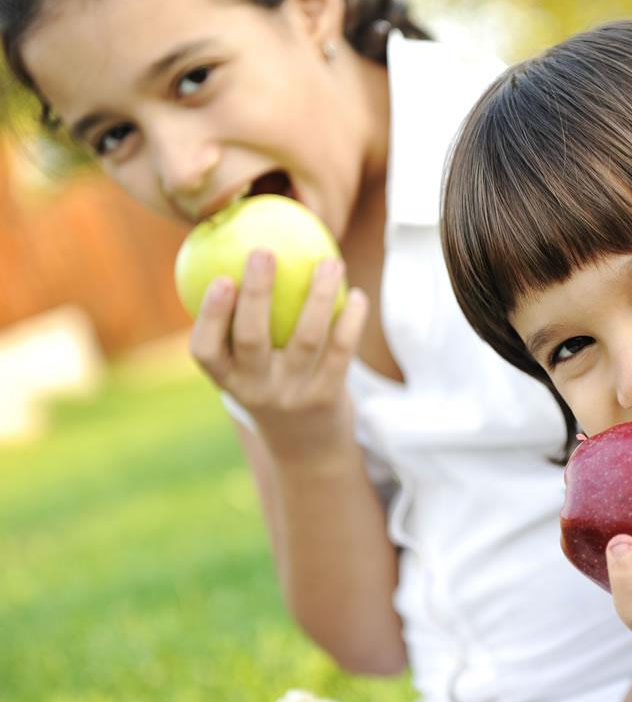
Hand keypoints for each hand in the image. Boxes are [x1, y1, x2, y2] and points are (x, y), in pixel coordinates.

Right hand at [188, 249, 367, 453]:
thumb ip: (239, 328)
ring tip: (330, 263)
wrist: (308, 450)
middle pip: (251, 338)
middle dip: (256, 293)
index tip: (220, 279)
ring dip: (318, 296)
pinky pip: (341, 351)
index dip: (210, 316)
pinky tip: (357, 295)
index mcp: (227, 380)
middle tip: (263, 251)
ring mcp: (292, 394)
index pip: (205, 351)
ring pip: (306, 339)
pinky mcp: (327, 397)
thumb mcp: (247, 371)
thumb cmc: (273, 389)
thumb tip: (245, 255)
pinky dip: (351, 320)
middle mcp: (255, 389)